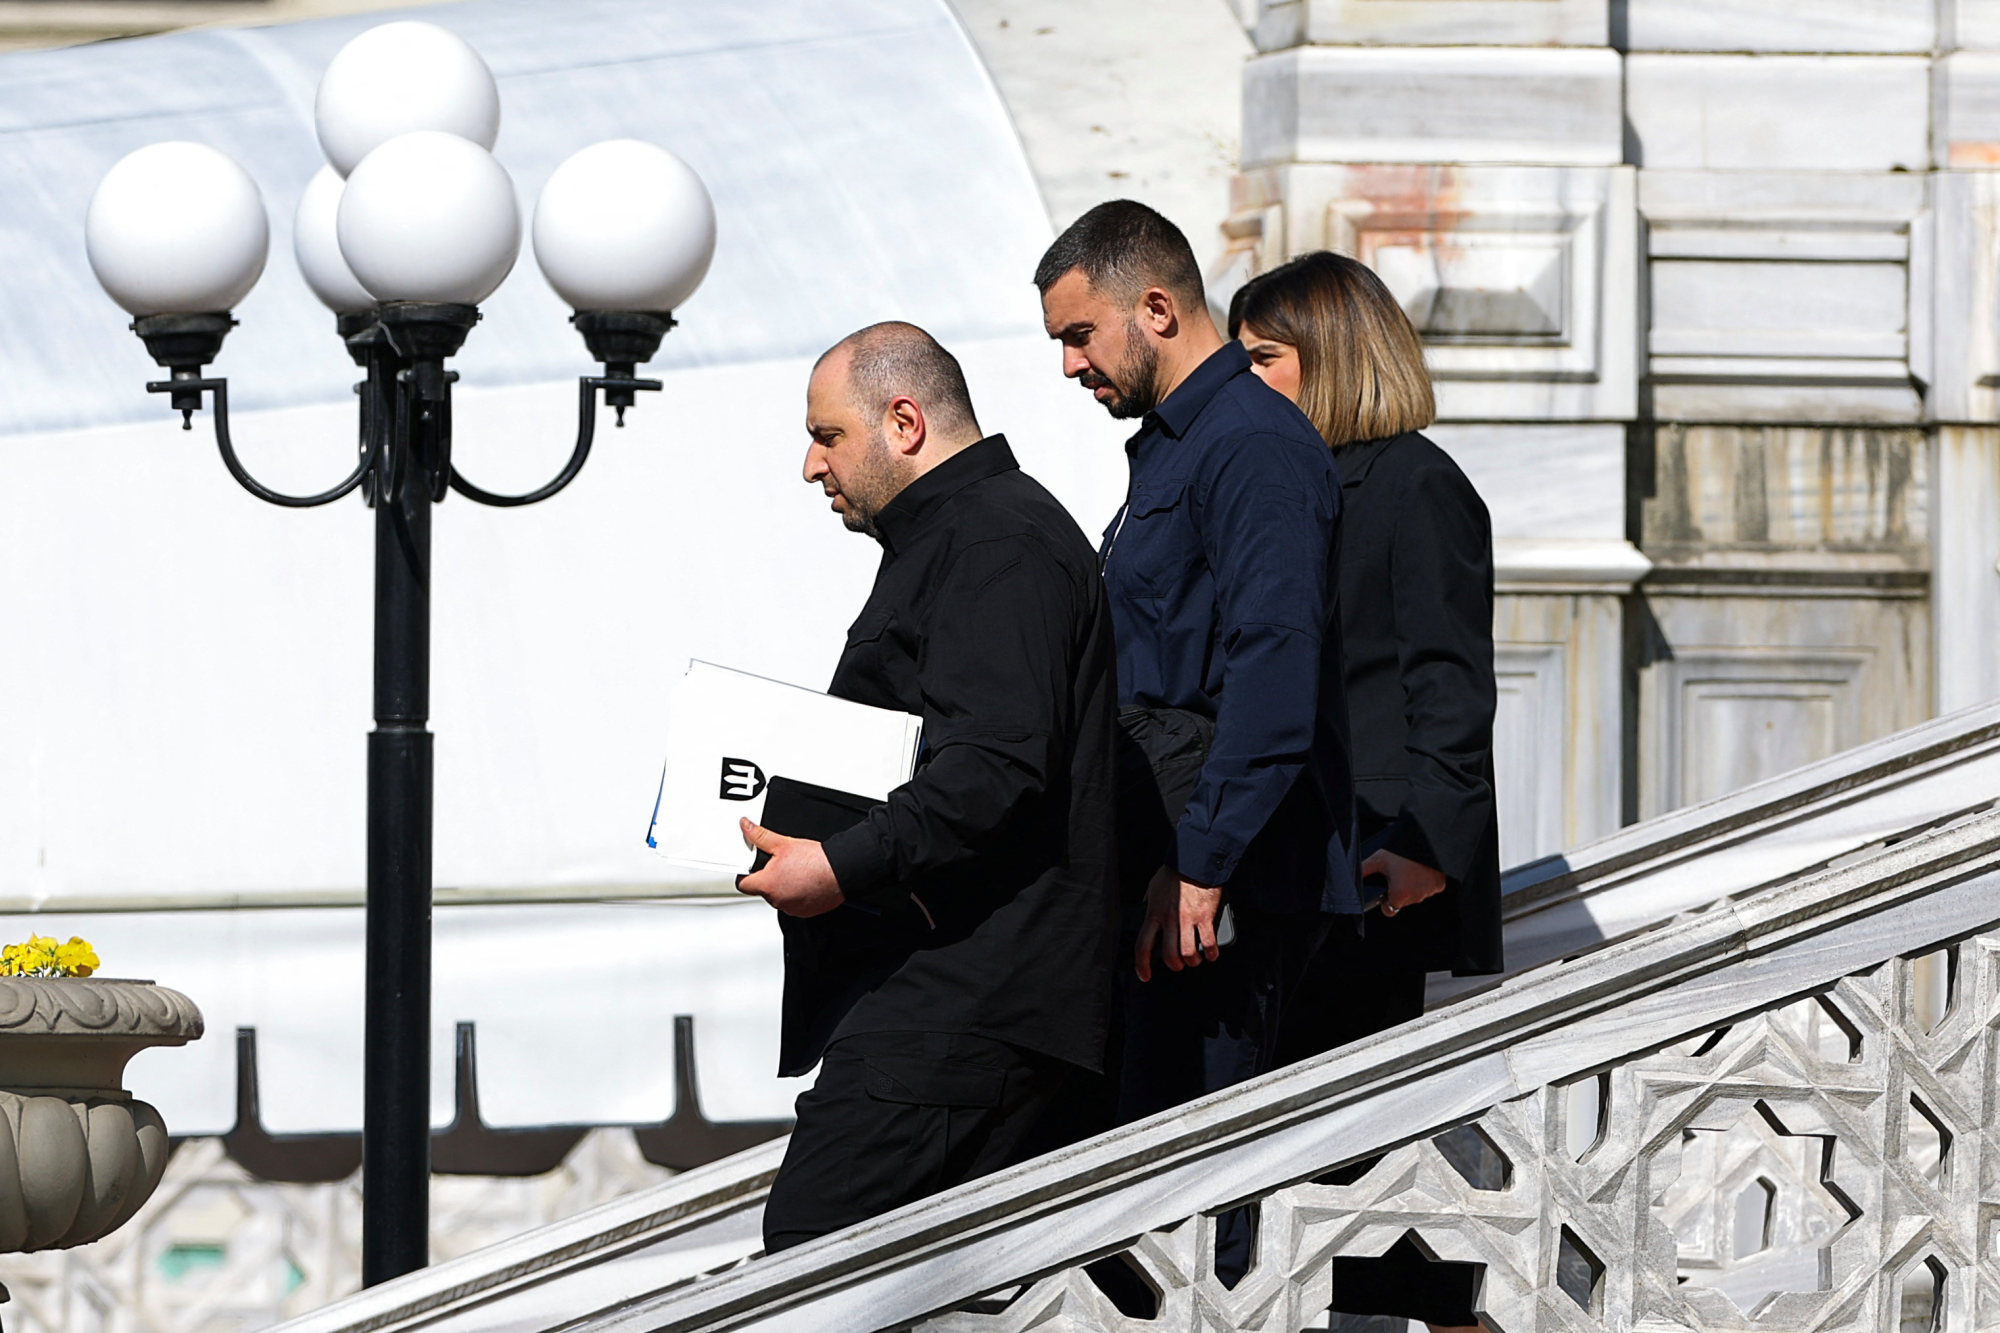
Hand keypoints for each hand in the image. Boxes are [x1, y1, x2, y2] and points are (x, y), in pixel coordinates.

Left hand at [736, 818, 845, 917]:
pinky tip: (805, 882)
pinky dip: (797, 895)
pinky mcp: (805, 912)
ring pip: (779, 897)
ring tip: (796, 872)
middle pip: (763, 890)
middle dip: (768, 878)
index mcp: (767, 885)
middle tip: (781, 865)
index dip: (745, 874)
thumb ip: (759, 836)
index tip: (751, 868)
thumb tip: (746, 827)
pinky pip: (794, 904)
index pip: (743, 884)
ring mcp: (791, 908)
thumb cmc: (815, 860)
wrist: (840, 870)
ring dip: (783, 887)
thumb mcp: (783, 843)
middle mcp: (777, 900)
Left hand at [1134, 865, 1223, 981]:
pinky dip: (1211, 953)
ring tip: (1195, 959)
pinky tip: (1212, 954)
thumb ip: (1149, 902)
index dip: (1142, 965)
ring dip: (1192, 961)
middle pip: (1169, 956)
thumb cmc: (1173, 872)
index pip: (1142, 946)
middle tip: (1179, 965)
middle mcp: (1169, 920)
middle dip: (1175, 966)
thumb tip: (1145, 908)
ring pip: (1188, 954)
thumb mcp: (1153, 888)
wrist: (1193, 860)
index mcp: (1153, 914)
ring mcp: (1187, 919)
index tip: (1145, 976)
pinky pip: (1209, 943)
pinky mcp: (1205, 916)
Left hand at [1363, 848, 1445, 917]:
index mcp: (1399, 895)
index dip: (1385, 902)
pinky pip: (1428, 887)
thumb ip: (1365, 871)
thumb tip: (1353, 876)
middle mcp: (1415, 897)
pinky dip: (1424, 881)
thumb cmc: (1402, 851)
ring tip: (1408, 869)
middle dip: (1398, 890)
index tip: (1386, 891)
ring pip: (1416, 894)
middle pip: (1402, 901)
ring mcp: (1429, 892)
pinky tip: (1420, 869)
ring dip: (1412, 886)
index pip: (1389, 911)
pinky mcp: (1439, 885)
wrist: (1427, 840)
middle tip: (1397, 874)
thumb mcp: (1379, 859)